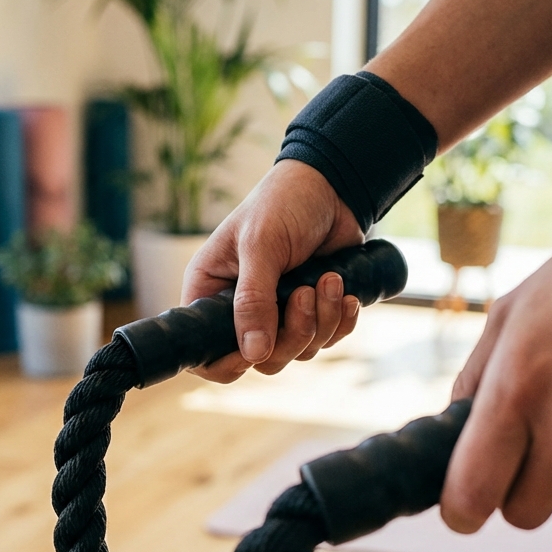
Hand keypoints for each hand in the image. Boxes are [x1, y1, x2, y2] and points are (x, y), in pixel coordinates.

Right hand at [182, 160, 365, 382]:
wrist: (333, 187)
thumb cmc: (283, 203)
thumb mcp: (260, 245)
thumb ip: (253, 299)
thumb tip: (253, 354)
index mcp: (211, 291)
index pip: (205, 352)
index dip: (226, 363)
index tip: (254, 352)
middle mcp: (241, 309)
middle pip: (261, 359)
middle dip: (292, 334)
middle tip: (305, 293)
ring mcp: (279, 313)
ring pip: (298, 351)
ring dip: (322, 321)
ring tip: (330, 280)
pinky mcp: (313, 311)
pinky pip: (327, 339)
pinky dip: (340, 321)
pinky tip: (346, 293)